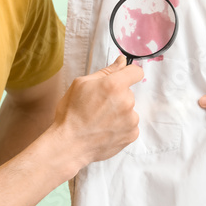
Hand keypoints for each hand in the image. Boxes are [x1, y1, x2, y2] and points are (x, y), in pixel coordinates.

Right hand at [51, 55, 143, 170]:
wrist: (69, 144)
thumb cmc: (71, 113)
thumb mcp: (81, 84)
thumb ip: (106, 71)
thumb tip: (122, 61)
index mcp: (114, 85)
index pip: (136, 72)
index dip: (128, 74)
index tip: (120, 79)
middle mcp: (127, 101)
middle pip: (128, 92)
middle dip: (117, 95)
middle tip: (98, 105)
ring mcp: (131, 120)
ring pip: (129, 109)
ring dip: (119, 112)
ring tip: (100, 120)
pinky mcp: (132, 134)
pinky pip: (130, 124)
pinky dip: (120, 126)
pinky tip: (105, 130)